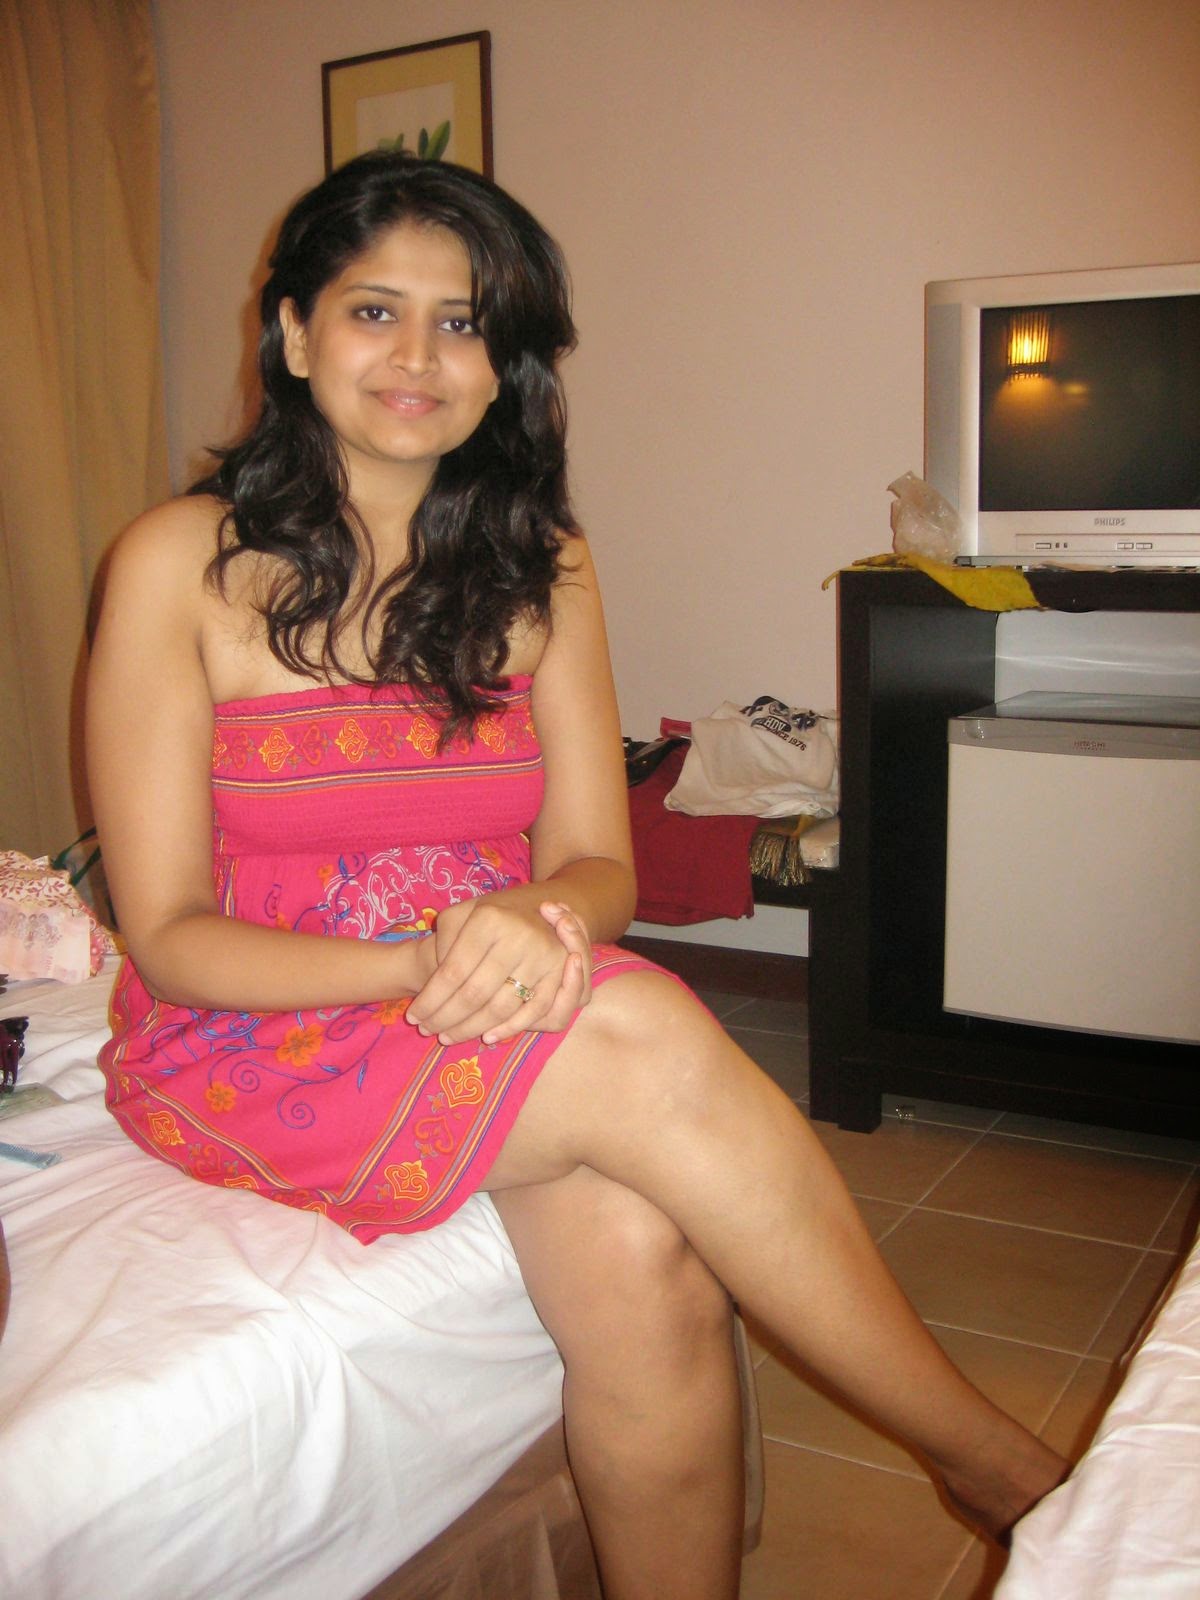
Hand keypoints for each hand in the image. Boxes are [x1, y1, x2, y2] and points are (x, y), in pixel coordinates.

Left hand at [406, 890, 592, 1045]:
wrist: (539, 906)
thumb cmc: (491, 915)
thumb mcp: (462, 913)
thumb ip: (444, 941)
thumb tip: (434, 986)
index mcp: (489, 918)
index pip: (452, 972)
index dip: (430, 1000)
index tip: (413, 1017)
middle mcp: (519, 936)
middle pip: (474, 994)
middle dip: (445, 1019)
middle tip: (426, 1031)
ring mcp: (543, 955)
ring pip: (500, 1008)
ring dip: (470, 1029)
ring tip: (447, 1037)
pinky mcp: (560, 973)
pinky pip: (533, 1012)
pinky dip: (508, 1029)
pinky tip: (485, 1037)